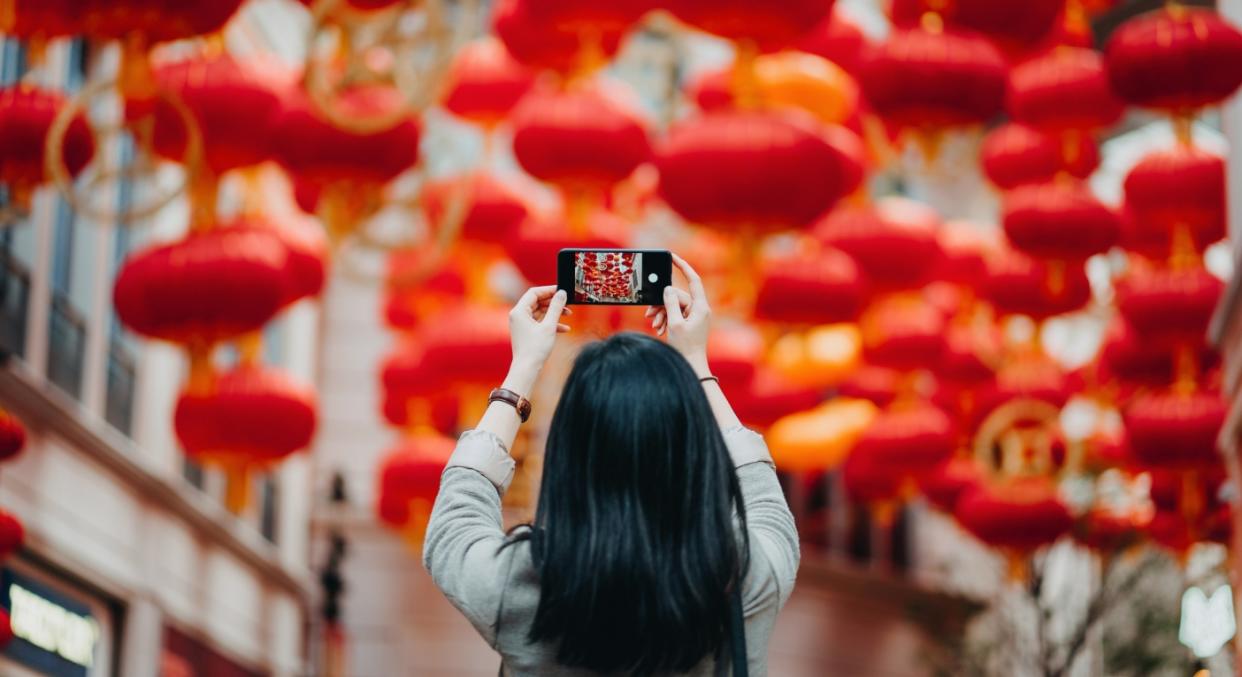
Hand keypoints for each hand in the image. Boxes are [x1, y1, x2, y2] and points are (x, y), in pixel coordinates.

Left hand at [505, 286, 569, 391]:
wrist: (527, 369)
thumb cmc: (535, 349)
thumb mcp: (549, 326)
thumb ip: (556, 308)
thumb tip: (562, 294)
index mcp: (519, 311)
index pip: (534, 292)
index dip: (548, 290)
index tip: (561, 291)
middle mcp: (518, 315)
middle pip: (537, 301)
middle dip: (553, 303)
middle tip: (567, 303)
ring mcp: (522, 324)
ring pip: (540, 312)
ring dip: (554, 313)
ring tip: (568, 315)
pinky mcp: (526, 332)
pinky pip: (539, 322)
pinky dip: (551, 323)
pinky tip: (564, 329)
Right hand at [645, 253, 710, 374]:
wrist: (691, 366)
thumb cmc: (685, 347)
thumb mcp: (674, 323)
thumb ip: (670, 303)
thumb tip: (668, 288)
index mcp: (701, 307)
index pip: (693, 280)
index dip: (683, 266)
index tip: (672, 257)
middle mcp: (700, 309)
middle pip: (678, 296)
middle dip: (662, 304)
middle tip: (650, 315)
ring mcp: (696, 316)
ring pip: (675, 306)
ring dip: (663, 314)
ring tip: (655, 326)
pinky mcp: (690, 322)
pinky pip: (676, 314)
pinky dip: (667, 320)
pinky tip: (660, 330)